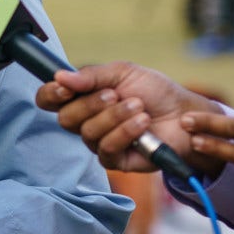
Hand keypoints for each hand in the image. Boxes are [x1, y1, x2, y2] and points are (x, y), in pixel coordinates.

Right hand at [36, 62, 223, 173]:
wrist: (184, 114)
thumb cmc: (155, 91)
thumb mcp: (123, 72)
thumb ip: (91, 75)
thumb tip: (60, 77)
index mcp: (82, 97)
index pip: (49, 100)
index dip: (51, 95)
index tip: (65, 88)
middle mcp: (86, 121)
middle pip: (66, 118)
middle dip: (91, 104)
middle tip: (116, 95)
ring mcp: (98, 142)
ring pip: (87, 133)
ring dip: (115, 116)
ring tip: (139, 107)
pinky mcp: (115, 160)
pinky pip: (106, 149)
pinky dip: (125, 132)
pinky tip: (143, 123)